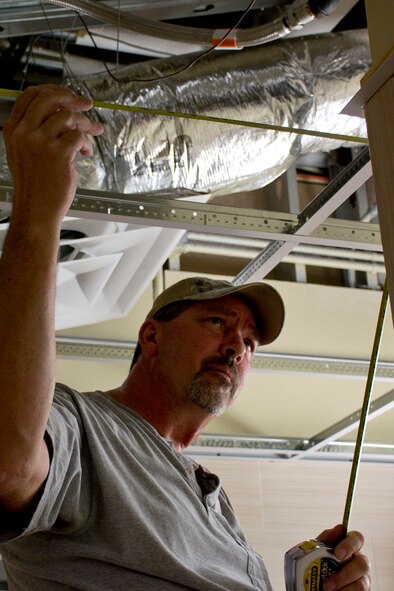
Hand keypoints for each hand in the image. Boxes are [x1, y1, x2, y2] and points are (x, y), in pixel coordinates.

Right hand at [3, 84, 103, 226]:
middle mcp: (24, 132)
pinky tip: (85, 152)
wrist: (36, 210)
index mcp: (13, 129)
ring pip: (69, 116)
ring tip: (91, 135)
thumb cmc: (35, 185)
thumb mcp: (24, 152)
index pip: (31, 95)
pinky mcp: (58, 153)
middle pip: (51, 99)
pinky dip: (86, 143)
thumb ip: (36, 130)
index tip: (69, 95)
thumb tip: (63, 111)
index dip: (54, 91)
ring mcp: (40, 142)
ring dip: (85, 125)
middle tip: (87, 105)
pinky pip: (78, 136)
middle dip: (73, 99)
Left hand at [317, 524, 370, 590]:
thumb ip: (327, 539)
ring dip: (344, 589)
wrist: (310, 583)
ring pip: (362, 584)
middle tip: (327, 583)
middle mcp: (359, 561)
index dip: (350, 544)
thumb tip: (339, 528)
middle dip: (345, 574)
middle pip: (363, 564)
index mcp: (350, 546)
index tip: (338, 554)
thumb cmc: (317, 563)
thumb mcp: (317, 549)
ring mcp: (363, 578)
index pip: (357, 538)